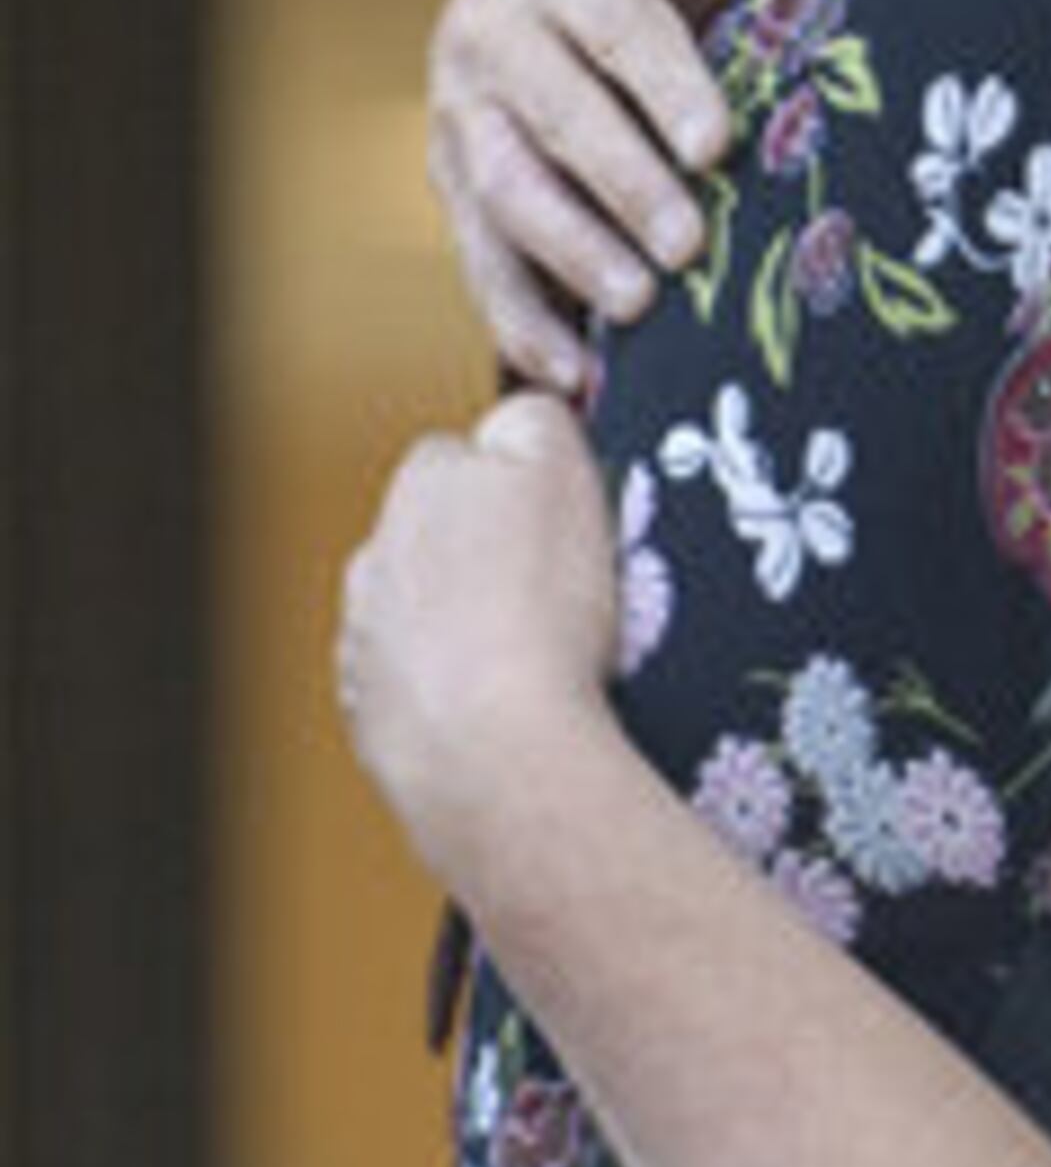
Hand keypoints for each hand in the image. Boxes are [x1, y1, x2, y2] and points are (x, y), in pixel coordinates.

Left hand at [338, 393, 623, 881]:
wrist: (494, 749)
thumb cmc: (536, 612)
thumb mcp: (562, 467)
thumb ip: (536, 419)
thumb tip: (524, 417)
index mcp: (421, 485)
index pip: (470, 452)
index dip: (526, 481)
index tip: (568, 517)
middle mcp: (377, 554)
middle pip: (447, 533)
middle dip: (494, 554)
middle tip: (565, 589)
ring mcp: (367, 637)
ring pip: (432, 611)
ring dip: (474, 623)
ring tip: (543, 656)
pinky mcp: (374, 711)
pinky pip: (425, 683)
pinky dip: (459, 689)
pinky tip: (509, 702)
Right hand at [429, 0, 800, 391]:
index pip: (609, 26)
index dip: (662, 84)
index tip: (717, 143)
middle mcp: (488, 41)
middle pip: (553, 121)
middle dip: (621, 184)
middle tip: (690, 243)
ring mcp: (460, 120)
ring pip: (504, 195)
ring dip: (568, 255)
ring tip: (640, 306)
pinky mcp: (450, 188)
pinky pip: (477, 260)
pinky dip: (519, 320)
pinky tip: (572, 374)